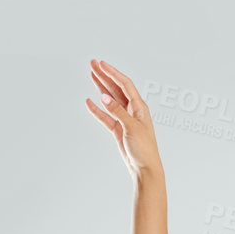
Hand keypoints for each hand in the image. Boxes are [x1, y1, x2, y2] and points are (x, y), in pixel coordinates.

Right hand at [85, 58, 163, 179]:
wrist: (144, 169)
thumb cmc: (144, 149)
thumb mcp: (131, 127)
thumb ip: (117, 111)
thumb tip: (104, 97)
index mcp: (139, 107)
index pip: (124, 84)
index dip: (113, 73)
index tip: (101, 64)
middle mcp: (132, 111)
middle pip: (116, 88)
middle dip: (105, 76)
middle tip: (92, 64)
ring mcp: (124, 120)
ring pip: (110, 100)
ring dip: (101, 87)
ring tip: (91, 75)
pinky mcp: (118, 130)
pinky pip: (106, 116)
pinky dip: (97, 110)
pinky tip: (90, 102)